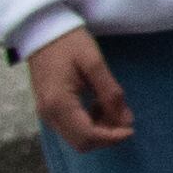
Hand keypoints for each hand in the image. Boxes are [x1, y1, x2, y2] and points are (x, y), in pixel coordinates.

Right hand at [27, 26, 133, 150]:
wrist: (41, 29)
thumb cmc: (68, 42)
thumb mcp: (94, 63)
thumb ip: (110, 93)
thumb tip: (126, 120)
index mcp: (59, 104)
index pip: (88, 135)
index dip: (112, 137)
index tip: (131, 129)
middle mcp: (49, 114)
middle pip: (81, 143)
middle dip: (106, 136)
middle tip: (123, 116)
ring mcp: (46, 113)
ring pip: (76, 137)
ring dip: (99, 129)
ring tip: (109, 104)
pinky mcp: (48, 108)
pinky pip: (71, 127)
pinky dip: (89, 122)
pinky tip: (97, 103)